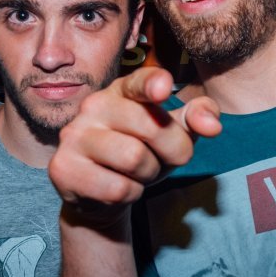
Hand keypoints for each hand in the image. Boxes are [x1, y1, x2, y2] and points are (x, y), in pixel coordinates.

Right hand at [49, 67, 221, 227]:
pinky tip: (117, 188)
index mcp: (121, 91)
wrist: (101, 195)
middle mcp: (94, 106)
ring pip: (135, 159)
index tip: (165, 88)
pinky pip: (117, 188)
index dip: (153, 84)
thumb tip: (212, 125)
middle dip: (173, 151)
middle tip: (165, 160)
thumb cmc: (142, 155)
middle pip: (151, 127)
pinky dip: (129, 195)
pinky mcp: (63, 167)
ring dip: (149, 175)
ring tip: (137, 173)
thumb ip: (196, 120)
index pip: (139, 81)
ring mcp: (74, 136)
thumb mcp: (173, 134)